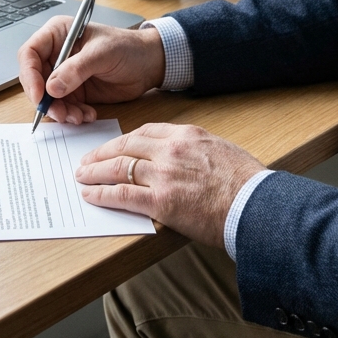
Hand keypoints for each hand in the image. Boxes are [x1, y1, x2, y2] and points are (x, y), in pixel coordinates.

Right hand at [17, 20, 165, 124]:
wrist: (149, 64)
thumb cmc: (128, 47)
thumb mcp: (102, 54)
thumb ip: (76, 69)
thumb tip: (52, 88)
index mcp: (58, 34)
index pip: (30, 53)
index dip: (29, 75)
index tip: (40, 94)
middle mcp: (57, 54)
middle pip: (35, 79)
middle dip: (45, 99)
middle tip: (59, 113)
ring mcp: (64, 74)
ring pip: (48, 98)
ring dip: (60, 111)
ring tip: (78, 116)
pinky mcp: (74, 91)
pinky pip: (64, 107)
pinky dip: (72, 115)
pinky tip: (88, 115)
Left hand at [74, 122, 265, 247]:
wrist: (256, 206)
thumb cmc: (246, 183)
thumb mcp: (220, 150)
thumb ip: (196, 149)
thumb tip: (182, 158)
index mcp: (186, 135)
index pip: (145, 131)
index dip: (124, 140)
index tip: (114, 146)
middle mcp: (171, 150)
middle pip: (126, 145)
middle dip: (102, 152)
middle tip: (86, 159)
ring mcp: (164, 175)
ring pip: (119, 168)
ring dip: (95, 172)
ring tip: (81, 176)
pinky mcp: (161, 202)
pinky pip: (123, 195)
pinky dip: (103, 194)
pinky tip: (90, 195)